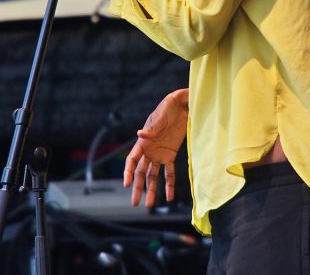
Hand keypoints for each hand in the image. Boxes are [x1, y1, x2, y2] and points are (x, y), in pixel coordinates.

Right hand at [124, 89, 188, 208]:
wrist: (182, 106)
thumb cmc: (167, 108)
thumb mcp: (160, 117)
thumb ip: (152, 128)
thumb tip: (140, 133)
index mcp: (143, 141)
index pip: (132, 160)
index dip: (128, 172)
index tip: (127, 184)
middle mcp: (149, 150)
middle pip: (140, 172)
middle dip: (137, 187)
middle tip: (134, 203)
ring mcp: (159, 154)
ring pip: (153, 175)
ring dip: (152, 189)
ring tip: (150, 204)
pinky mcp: (171, 154)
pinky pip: (169, 172)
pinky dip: (169, 184)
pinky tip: (169, 197)